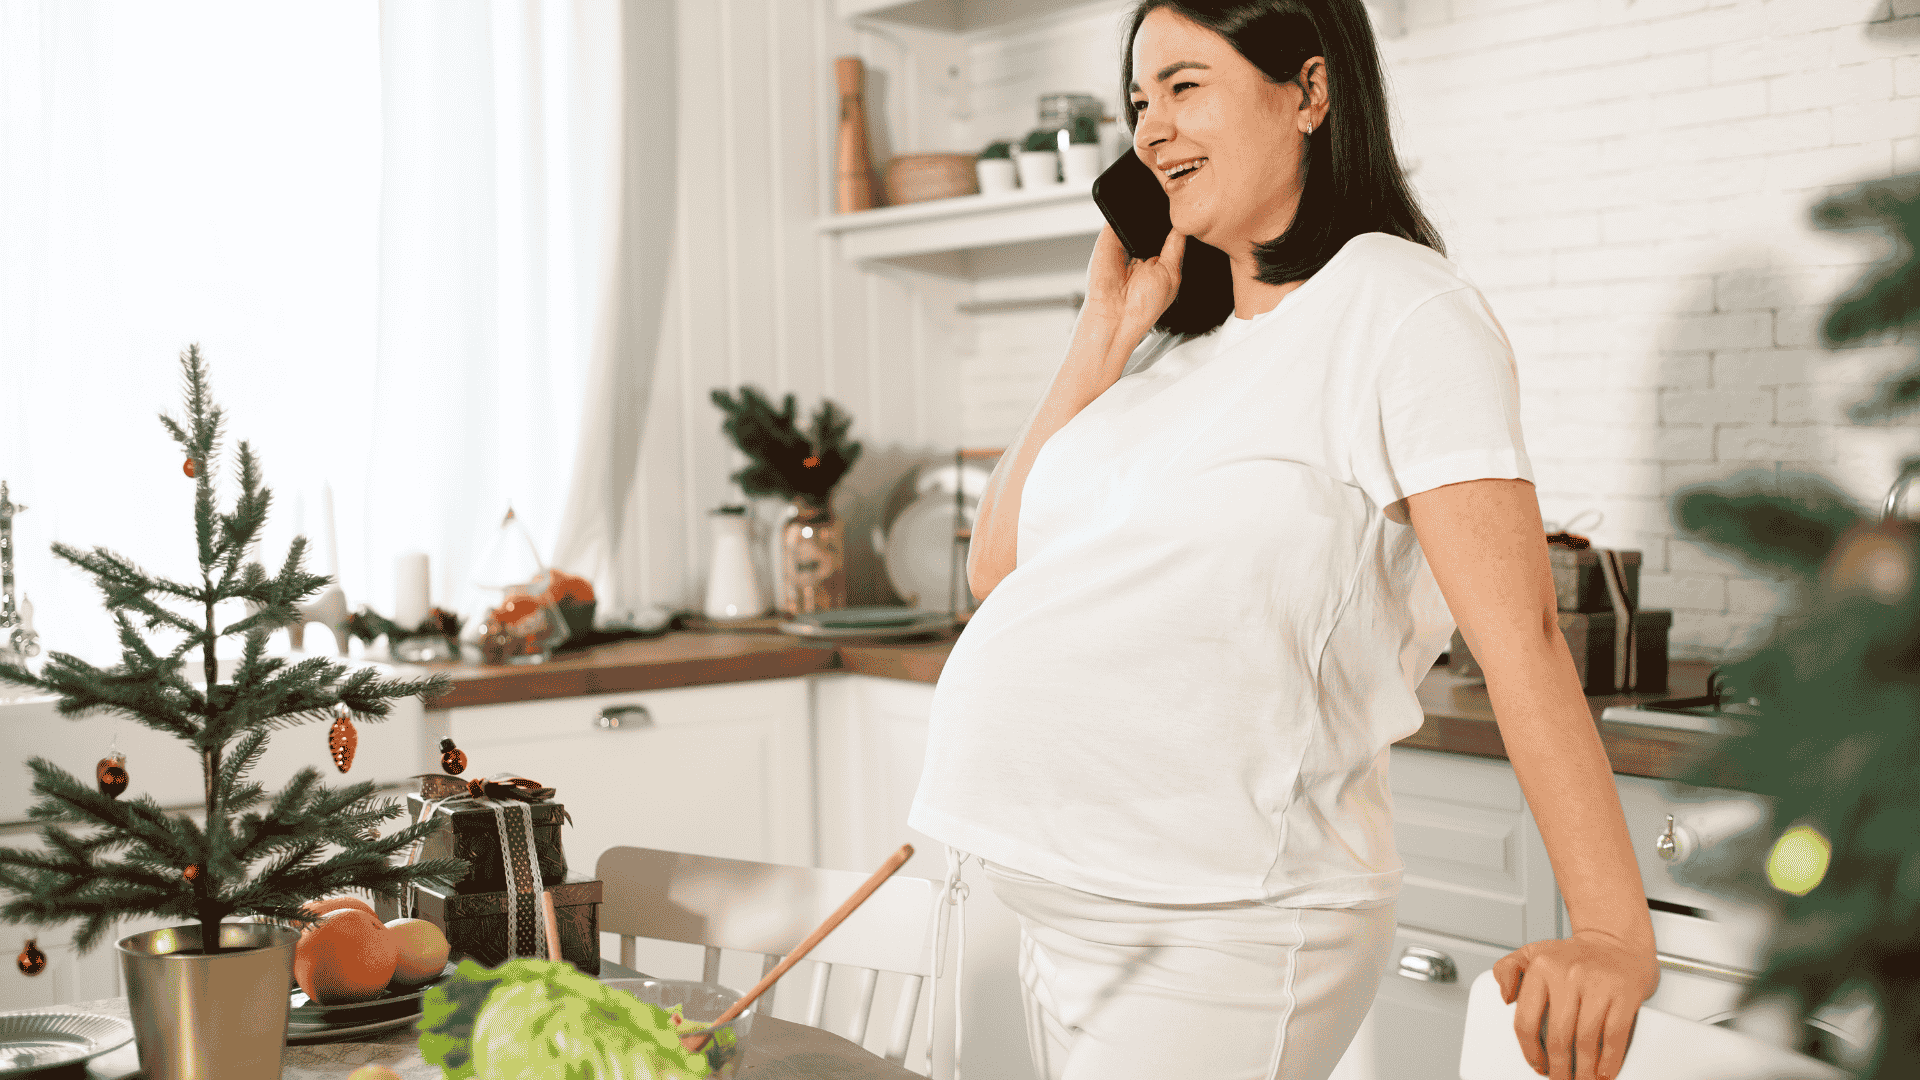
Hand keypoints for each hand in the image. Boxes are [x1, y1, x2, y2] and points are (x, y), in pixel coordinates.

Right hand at [1084, 222, 1186, 334]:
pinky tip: (1136, 218)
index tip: (1188, 217)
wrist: (1115, 314)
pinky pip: (1120, 215)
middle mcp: (1140, 251)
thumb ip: (1176, 244)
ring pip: (1138, 216)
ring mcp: (1123, 242)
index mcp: (1158, 261)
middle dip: (1164, 217)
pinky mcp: (1108, 236)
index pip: (1170, 235)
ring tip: (1152, 223)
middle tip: (1171, 218)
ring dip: (1146, 214)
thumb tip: (1183, 223)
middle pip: (1155, 223)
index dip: (1178, 225)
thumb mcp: (1172, 273)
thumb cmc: (1143, 305)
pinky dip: (1128, 211)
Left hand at [1492, 930, 1658, 1079]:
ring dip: (1584, 1070)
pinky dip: (1610, 1060)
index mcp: (1541, 967)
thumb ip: (1508, 970)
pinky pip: (1614, 1035)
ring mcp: (1597, 984)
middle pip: (1558, 1036)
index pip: (1526, 1020)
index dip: (1530, 1050)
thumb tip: (1504, 997)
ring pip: (1586, 1041)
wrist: (1616, 939)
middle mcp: (1567, 974)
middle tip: (1560, 1079)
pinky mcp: (1624, 993)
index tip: (1536, 1064)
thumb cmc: (1575, 954)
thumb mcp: (1533, 953)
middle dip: (1558, 1067)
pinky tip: (1605, 1071)